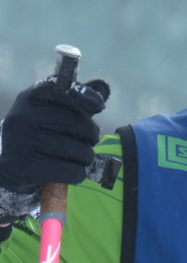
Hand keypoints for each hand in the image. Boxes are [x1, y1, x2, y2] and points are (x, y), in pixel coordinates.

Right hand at [0, 76, 108, 204]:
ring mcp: (20, 142)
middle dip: (91, 133)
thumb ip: (70, 102)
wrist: (4, 164)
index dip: (82, 96)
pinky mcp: (23, 167)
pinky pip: (66, 170)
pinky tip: (79, 172)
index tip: (100, 106)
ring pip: (73, 148)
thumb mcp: (46, 112)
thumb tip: (99, 99)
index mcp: (29, 99)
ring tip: (85, 157)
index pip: (57, 89)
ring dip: (86, 156)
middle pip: (74, 122)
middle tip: (92, 140)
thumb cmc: (37, 133)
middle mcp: (21, 117)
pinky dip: (78, 173)